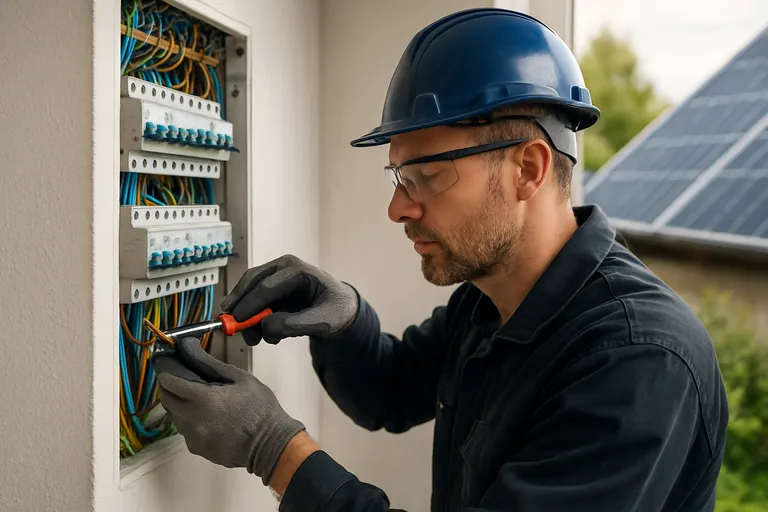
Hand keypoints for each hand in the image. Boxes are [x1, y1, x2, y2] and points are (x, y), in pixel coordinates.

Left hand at [152, 338, 305, 484]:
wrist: (270, 444)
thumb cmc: (259, 407)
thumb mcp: (239, 378)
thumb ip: (209, 364)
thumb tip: (186, 347)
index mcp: (203, 400)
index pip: (169, 380)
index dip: (165, 367)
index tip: (168, 358)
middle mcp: (191, 420)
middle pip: (166, 398)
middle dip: (170, 384)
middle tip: (184, 374)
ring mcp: (192, 438)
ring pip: (173, 414)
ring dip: (179, 401)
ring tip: (199, 395)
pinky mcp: (197, 449)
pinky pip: (184, 429)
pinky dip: (189, 418)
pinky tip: (208, 415)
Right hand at [221, 254, 357, 345]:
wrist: (340, 309)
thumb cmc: (335, 311)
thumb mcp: (322, 321)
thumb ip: (293, 325)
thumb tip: (264, 327)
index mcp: (297, 270)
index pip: (266, 286)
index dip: (250, 305)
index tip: (238, 322)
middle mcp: (282, 267)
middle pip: (251, 282)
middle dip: (239, 306)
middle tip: (232, 328)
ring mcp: (274, 276)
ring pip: (248, 291)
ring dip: (244, 314)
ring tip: (254, 339)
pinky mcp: (270, 288)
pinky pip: (252, 300)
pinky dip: (251, 317)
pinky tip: (261, 333)